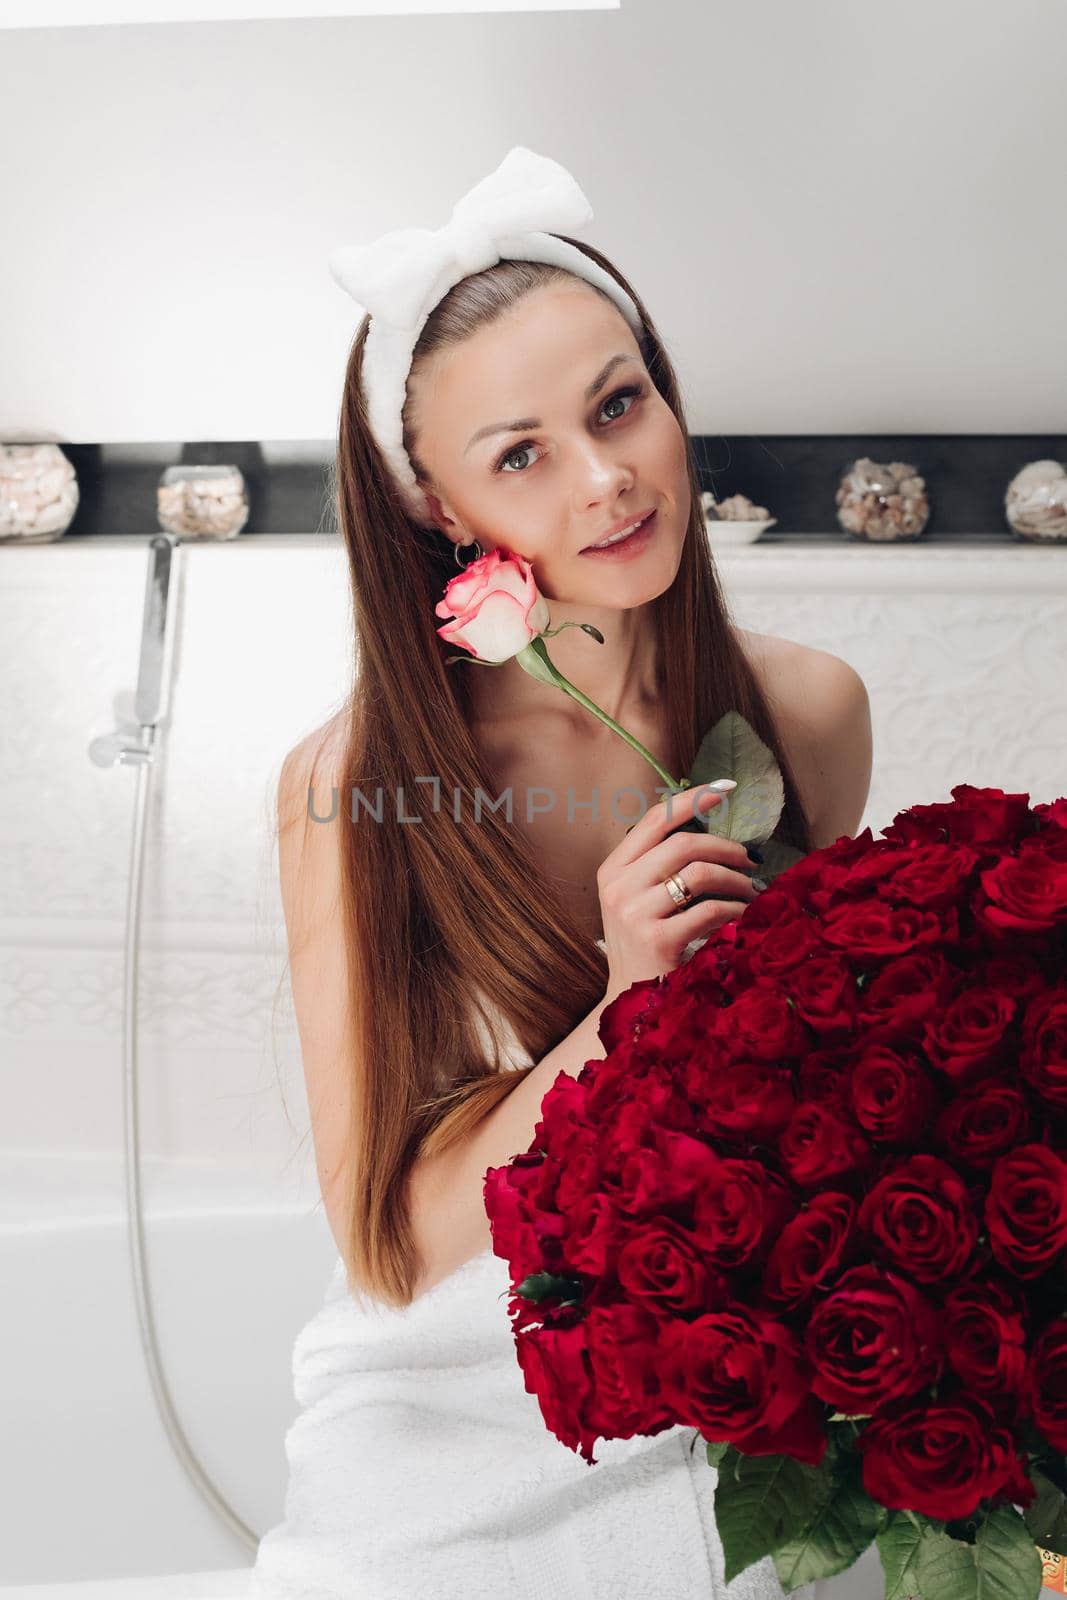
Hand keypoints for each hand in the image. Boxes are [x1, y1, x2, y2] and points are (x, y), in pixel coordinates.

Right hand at [596, 783, 757, 1003]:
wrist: (634, 1003)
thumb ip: (659, 865)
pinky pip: (711, 910)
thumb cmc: (646, 946)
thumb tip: (707, 824)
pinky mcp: (658, 941)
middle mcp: (618, 888)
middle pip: (684, 844)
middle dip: (726, 847)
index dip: (692, 799)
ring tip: (752, 891)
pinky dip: (736, 910)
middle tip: (751, 860)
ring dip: (736, 880)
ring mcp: (635, 915)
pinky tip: (744, 916)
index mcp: (612, 871)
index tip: (725, 789)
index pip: (654, 820)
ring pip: (700, 874)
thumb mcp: (638, 900)